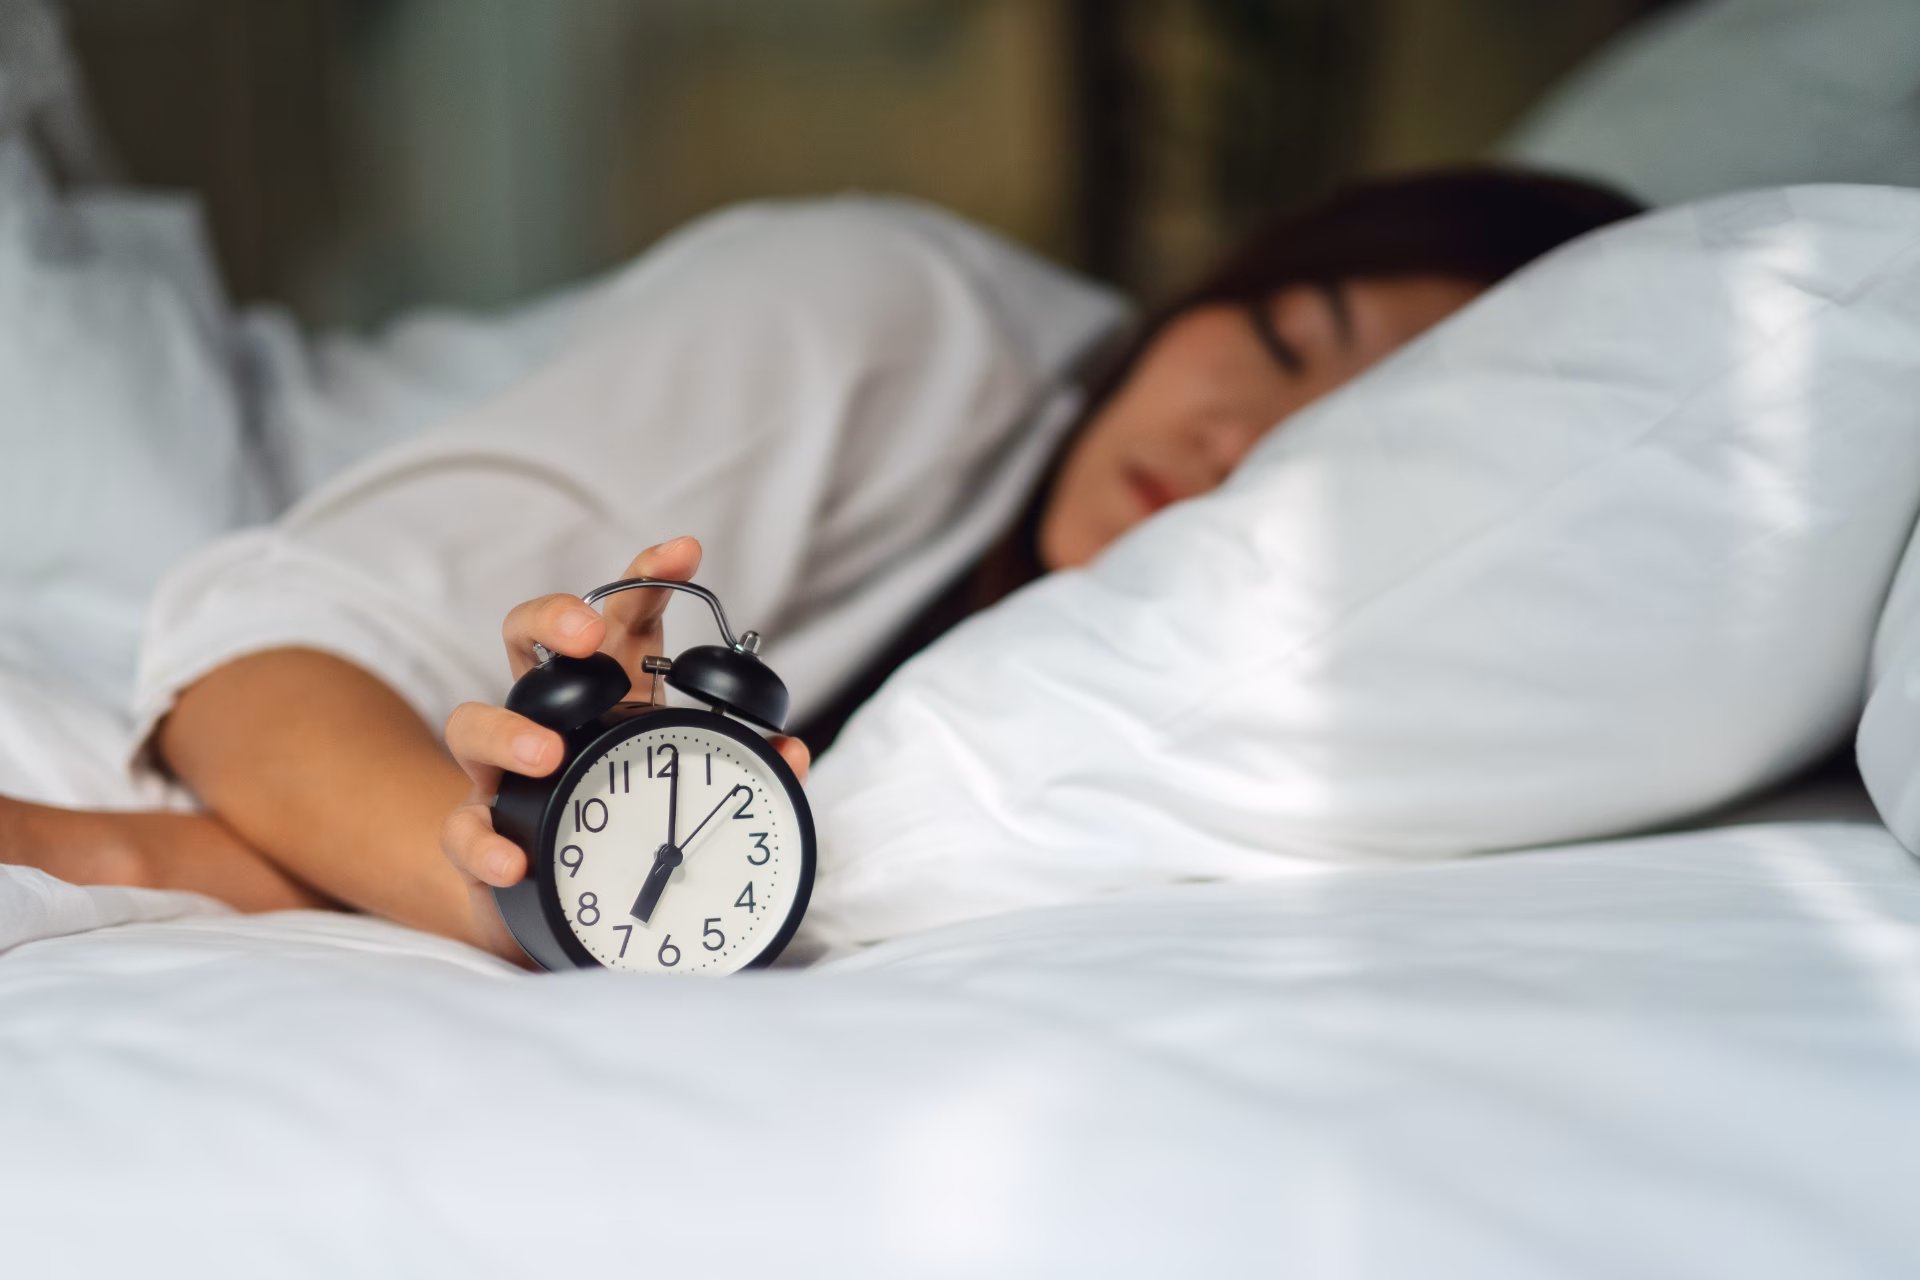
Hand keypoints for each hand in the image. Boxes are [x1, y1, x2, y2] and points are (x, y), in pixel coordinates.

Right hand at [438, 538, 809, 955]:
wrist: (573, 904)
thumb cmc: (629, 820)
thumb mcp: (690, 778)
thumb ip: (743, 764)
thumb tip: (791, 754)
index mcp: (608, 692)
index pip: (622, 618)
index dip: (646, 577)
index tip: (682, 553)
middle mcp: (547, 720)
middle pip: (529, 639)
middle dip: (553, 620)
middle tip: (588, 637)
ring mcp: (503, 774)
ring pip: (473, 723)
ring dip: (509, 730)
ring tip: (546, 753)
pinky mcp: (482, 836)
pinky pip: (464, 831)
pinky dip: (484, 843)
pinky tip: (513, 858)